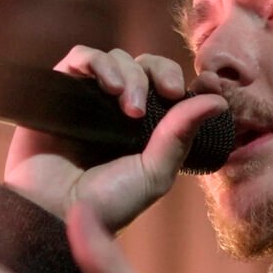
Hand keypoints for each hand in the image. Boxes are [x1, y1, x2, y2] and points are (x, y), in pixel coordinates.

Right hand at [4, 46, 228, 232]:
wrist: (54, 214)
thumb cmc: (105, 204)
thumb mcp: (154, 174)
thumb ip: (181, 135)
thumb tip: (217, 100)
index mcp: (144, 127)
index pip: (167, 84)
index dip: (179, 78)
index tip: (193, 89)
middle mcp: (116, 108)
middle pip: (144, 65)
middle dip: (158, 73)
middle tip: (164, 96)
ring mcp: (87, 98)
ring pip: (116, 58)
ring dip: (129, 74)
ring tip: (128, 106)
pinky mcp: (59, 91)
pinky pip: (80, 58)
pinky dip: (97, 62)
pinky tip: (108, 86)